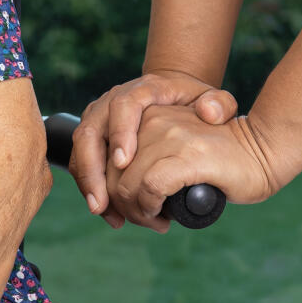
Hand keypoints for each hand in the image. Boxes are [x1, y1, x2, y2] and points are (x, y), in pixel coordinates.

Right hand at [70, 69, 237, 227]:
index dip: (120, 133)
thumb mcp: (214, 99)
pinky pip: (83, 160)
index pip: (124, 106)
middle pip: (91, 130)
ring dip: (88, 182)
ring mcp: (99, 117)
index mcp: (142, 90)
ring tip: (102, 212)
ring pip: (81, 148)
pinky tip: (106, 211)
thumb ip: (220, 103)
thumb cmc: (194, 102)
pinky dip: (91, 186)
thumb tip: (209, 112)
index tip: (124, 162)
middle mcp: (112, 100)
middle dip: (92, 169)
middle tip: (101, 202)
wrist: (173, 97)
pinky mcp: (94, 134)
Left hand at [110, 105, 279, 231]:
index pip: (107, 157)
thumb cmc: (221, 158)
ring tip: (156, 220)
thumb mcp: (175, 146)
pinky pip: (148, 187)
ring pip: (126, 185)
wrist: (264, 152)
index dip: (109, 189)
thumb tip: (114, 189)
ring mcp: (171, 136)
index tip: (129, 207)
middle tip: (146, 219)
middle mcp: (155, 120)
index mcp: (148, 114)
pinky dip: (149, 208)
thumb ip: (147, 154)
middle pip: (112, 174)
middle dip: (123, 206)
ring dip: (136, 213)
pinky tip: (162, 215)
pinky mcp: (187, 156)